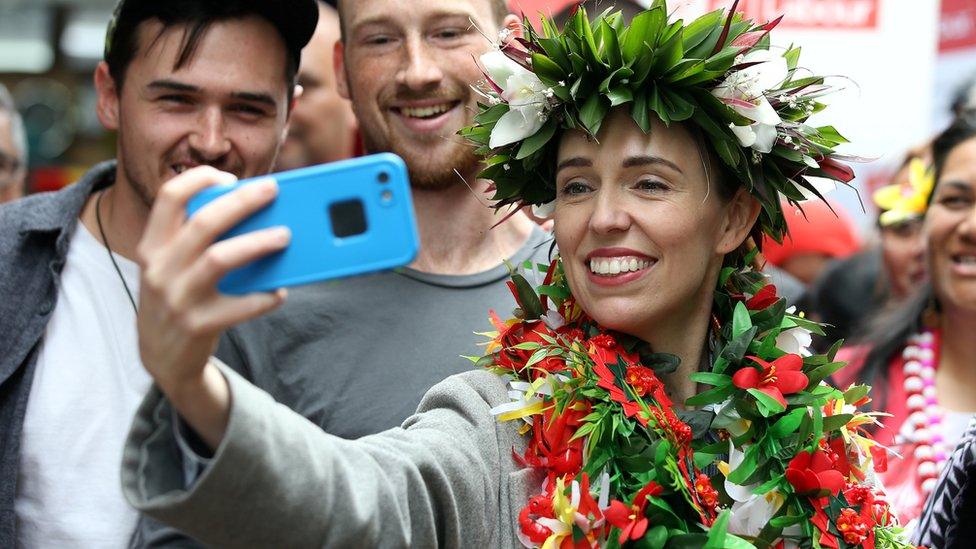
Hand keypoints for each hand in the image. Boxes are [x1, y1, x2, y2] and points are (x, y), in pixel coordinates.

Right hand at [136, 166, 290, 446]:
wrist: (161, 357)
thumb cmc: (179, 298)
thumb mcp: (173, 266)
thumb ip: (198, 240)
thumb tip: (256, 212)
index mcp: (152, 246)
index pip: (169, 197)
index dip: (199, 179)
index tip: (229, 176)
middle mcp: (159, 268)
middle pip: (203, 222)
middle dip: (241, 201)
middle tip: (273, 191)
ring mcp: (177, 298)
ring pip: (220, 259)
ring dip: (257, 243)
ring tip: (285, 235)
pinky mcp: (197, 325)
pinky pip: (239, 306)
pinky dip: (264, 297)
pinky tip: (279, 291)